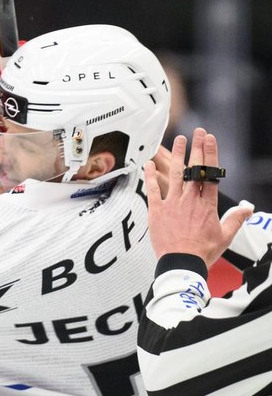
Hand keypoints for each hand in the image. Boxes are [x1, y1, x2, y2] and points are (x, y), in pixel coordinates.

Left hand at [144, 127, 251, 267]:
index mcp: (208, 205)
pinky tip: (148, 163)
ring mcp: (173, 204)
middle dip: (196, 148)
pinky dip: (149, 175)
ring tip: (178, 139)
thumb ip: (235, 220)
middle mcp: (191, 200)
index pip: (211, 174)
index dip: (210, 154)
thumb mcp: (225, 236)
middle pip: (194, 169)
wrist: (182, 263)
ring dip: (177, 155)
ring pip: (175, 174)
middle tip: (197, 132)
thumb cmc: (204, 252)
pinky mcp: (157, 210)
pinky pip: (152, 189)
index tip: (210, 139)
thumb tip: (248, 209)